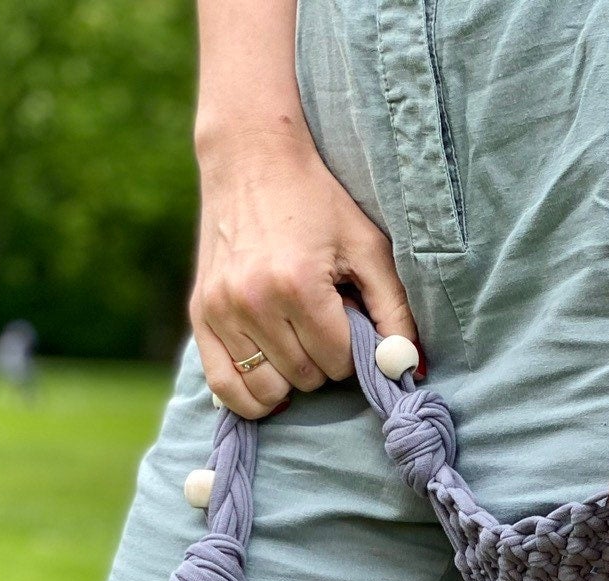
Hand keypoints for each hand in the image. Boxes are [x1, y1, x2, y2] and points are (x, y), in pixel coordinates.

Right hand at [191, 133, 417, 418]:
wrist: (251, 157)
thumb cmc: (318, 201)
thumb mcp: (367, 247)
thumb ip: (394, 311)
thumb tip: (408, 369)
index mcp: (298, 285)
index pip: (339, 361)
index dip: (352, 348)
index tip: (347, 318)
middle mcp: (254, 301)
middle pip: (306, 377)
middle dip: (323, 360)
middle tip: (321, 323)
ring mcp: (221, 310)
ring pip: (269, 389)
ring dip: (291, 377)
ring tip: (296, 340)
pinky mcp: (200, 313)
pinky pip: (225, 387)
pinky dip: (251, 396)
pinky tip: (270, 378)